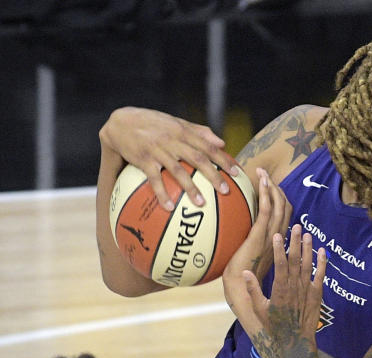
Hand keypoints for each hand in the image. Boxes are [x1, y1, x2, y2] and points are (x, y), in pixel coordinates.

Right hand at [100, 106, 240, 210]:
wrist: (120, 122)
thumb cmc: (153, 124)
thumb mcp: (176, 123)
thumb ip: (200, 132)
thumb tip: (222, 143)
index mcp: (183, 132)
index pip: (208, 146)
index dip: (224, 159)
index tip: (237, 173)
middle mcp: (173, 140)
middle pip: (198, 159)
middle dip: (214, 175)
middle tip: (226, 191)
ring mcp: (158, 150)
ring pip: (178, 170)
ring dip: (190, 187)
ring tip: (201, 204)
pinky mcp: (143, 160)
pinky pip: (154, 179)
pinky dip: (162, 193)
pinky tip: (169, 207)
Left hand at [223, 168, 291, 309]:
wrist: (240, 288)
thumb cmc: (241, 276)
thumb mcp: (249, 255)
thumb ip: (249, 242)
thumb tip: (238, 230)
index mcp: (277, 242)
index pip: (285, 216)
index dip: (281, 199)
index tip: (272, 186)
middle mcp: (277, 237)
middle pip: (285, 207)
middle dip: (277, 188)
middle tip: (266, 174)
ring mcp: (270, 237)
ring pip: (279, 206)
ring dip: (272, 187)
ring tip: (263, 173)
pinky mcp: (259, 237)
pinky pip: (266, 212)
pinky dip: (266, 195)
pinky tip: (262, 183)